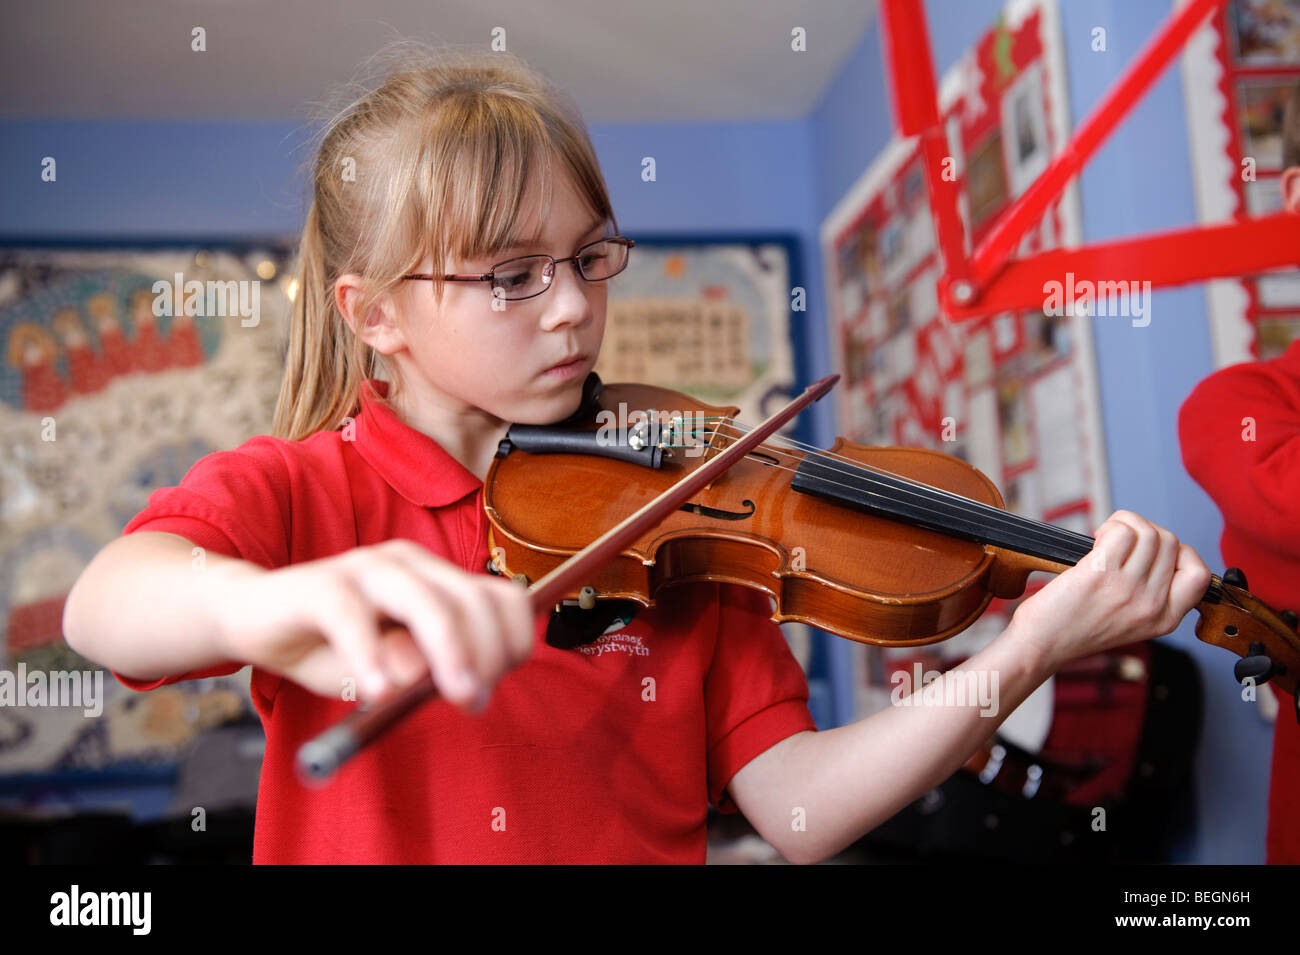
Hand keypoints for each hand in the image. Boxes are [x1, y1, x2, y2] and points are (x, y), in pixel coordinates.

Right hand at [211, 539, 535, 707]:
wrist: (252, 621)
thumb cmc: (330, 647)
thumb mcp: (389, 670)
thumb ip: (423, 671)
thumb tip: (452, 679)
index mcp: (436, 579)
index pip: (502, 597)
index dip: (514, 639)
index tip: (499, 683)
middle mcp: (410, 565)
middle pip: (473, 600)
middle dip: (488, 654)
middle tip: (474, 700)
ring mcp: (365, 568)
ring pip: (427, 603)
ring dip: (451, 652)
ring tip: (457, 695)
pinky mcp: (320, 584)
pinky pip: (353, 615)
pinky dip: (371, 654)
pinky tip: (378, 690)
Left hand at [1009, 509, 1210, 673]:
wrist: (1042, 644)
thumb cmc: (1077, 627)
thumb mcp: (1131, 620)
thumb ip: (1151, 592)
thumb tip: (1156, 546)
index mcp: (1164, 619)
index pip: (1199, 575)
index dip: (1180, 553)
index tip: (1152, 552)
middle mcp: (1151, 606)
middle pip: (1171, 543)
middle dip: (1145, 531)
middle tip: (1119, 542)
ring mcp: (1128, 590)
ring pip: (1149, 532)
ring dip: (1126, 524)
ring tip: (1106, 538)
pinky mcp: (1100, 575)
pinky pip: (1122, 531)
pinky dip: (1111, 525)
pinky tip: (1095, 540)